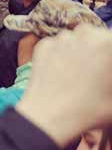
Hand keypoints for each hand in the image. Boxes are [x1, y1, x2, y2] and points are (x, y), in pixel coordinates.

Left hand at [15, 25, 111, 147]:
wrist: (50, 115)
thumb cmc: (92, 109)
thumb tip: (107, 71)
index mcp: (109, 43)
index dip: (109, 63)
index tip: (106, 74)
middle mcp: (87, 33)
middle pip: (101, 38)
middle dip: (103, 53)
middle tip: (99, 75)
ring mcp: (62, 37)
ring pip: (79, 40)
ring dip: (83, 52)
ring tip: (82, 76)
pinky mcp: (44, 44)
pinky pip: (59, 47)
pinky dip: (62, 56)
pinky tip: (64, 75)